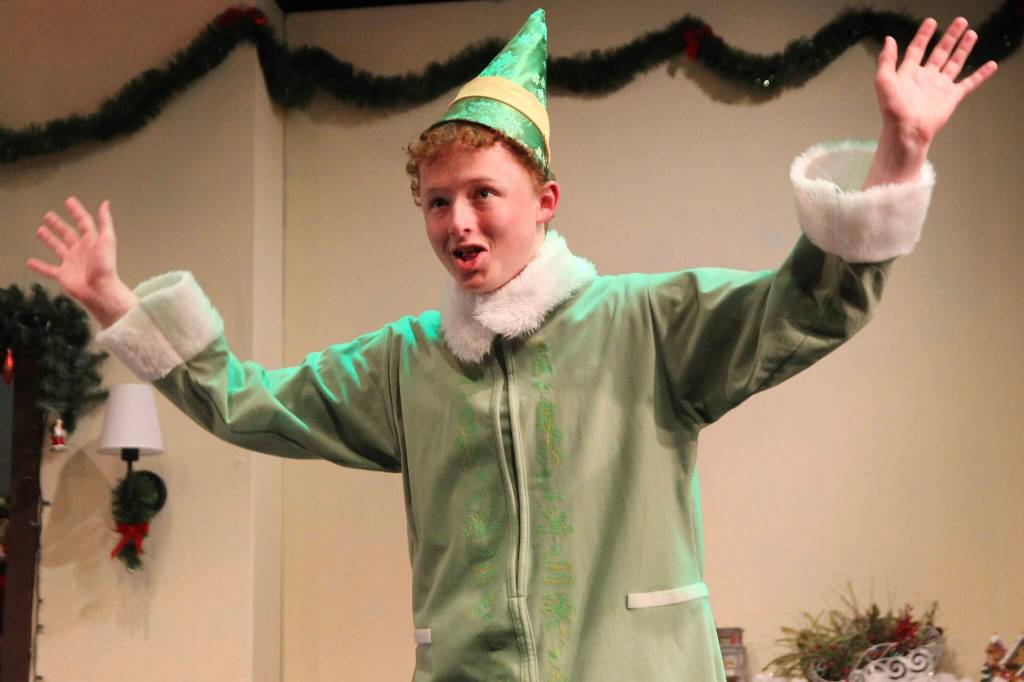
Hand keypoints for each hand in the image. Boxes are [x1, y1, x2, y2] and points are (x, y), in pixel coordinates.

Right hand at [27, 197, 136, 326]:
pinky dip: (39, 266)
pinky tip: (30, 262)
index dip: (77, 212)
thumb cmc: (105, 265)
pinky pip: (49, 269)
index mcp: (91, 241)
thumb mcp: (107, 241)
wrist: (100, 290)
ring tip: (40, 230)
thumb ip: (105, 222)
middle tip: (48, 215)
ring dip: (49, 239)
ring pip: (57, 248)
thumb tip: (105, 203)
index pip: (83, 222)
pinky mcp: (63, 275)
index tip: (69, 201)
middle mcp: (80, 250)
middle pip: (68, 234)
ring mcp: (71, 262)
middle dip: (58, 225)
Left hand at [864, 17, 997, 186]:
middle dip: (950, 36)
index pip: (917, 49)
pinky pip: (969, 83)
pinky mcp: (952, 97)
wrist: (907, 130)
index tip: (931, 22)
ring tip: (972, 33)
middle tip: (960, 21)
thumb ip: (886, 60)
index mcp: (909, 73)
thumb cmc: (892, 108)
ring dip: (964, 48)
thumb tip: (889, 39)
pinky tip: (991, 65)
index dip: (923, 35)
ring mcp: (940, 87)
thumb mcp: (883, 80)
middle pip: (940, 52)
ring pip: (955, 63)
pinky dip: (981, 74)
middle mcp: (926, 78)